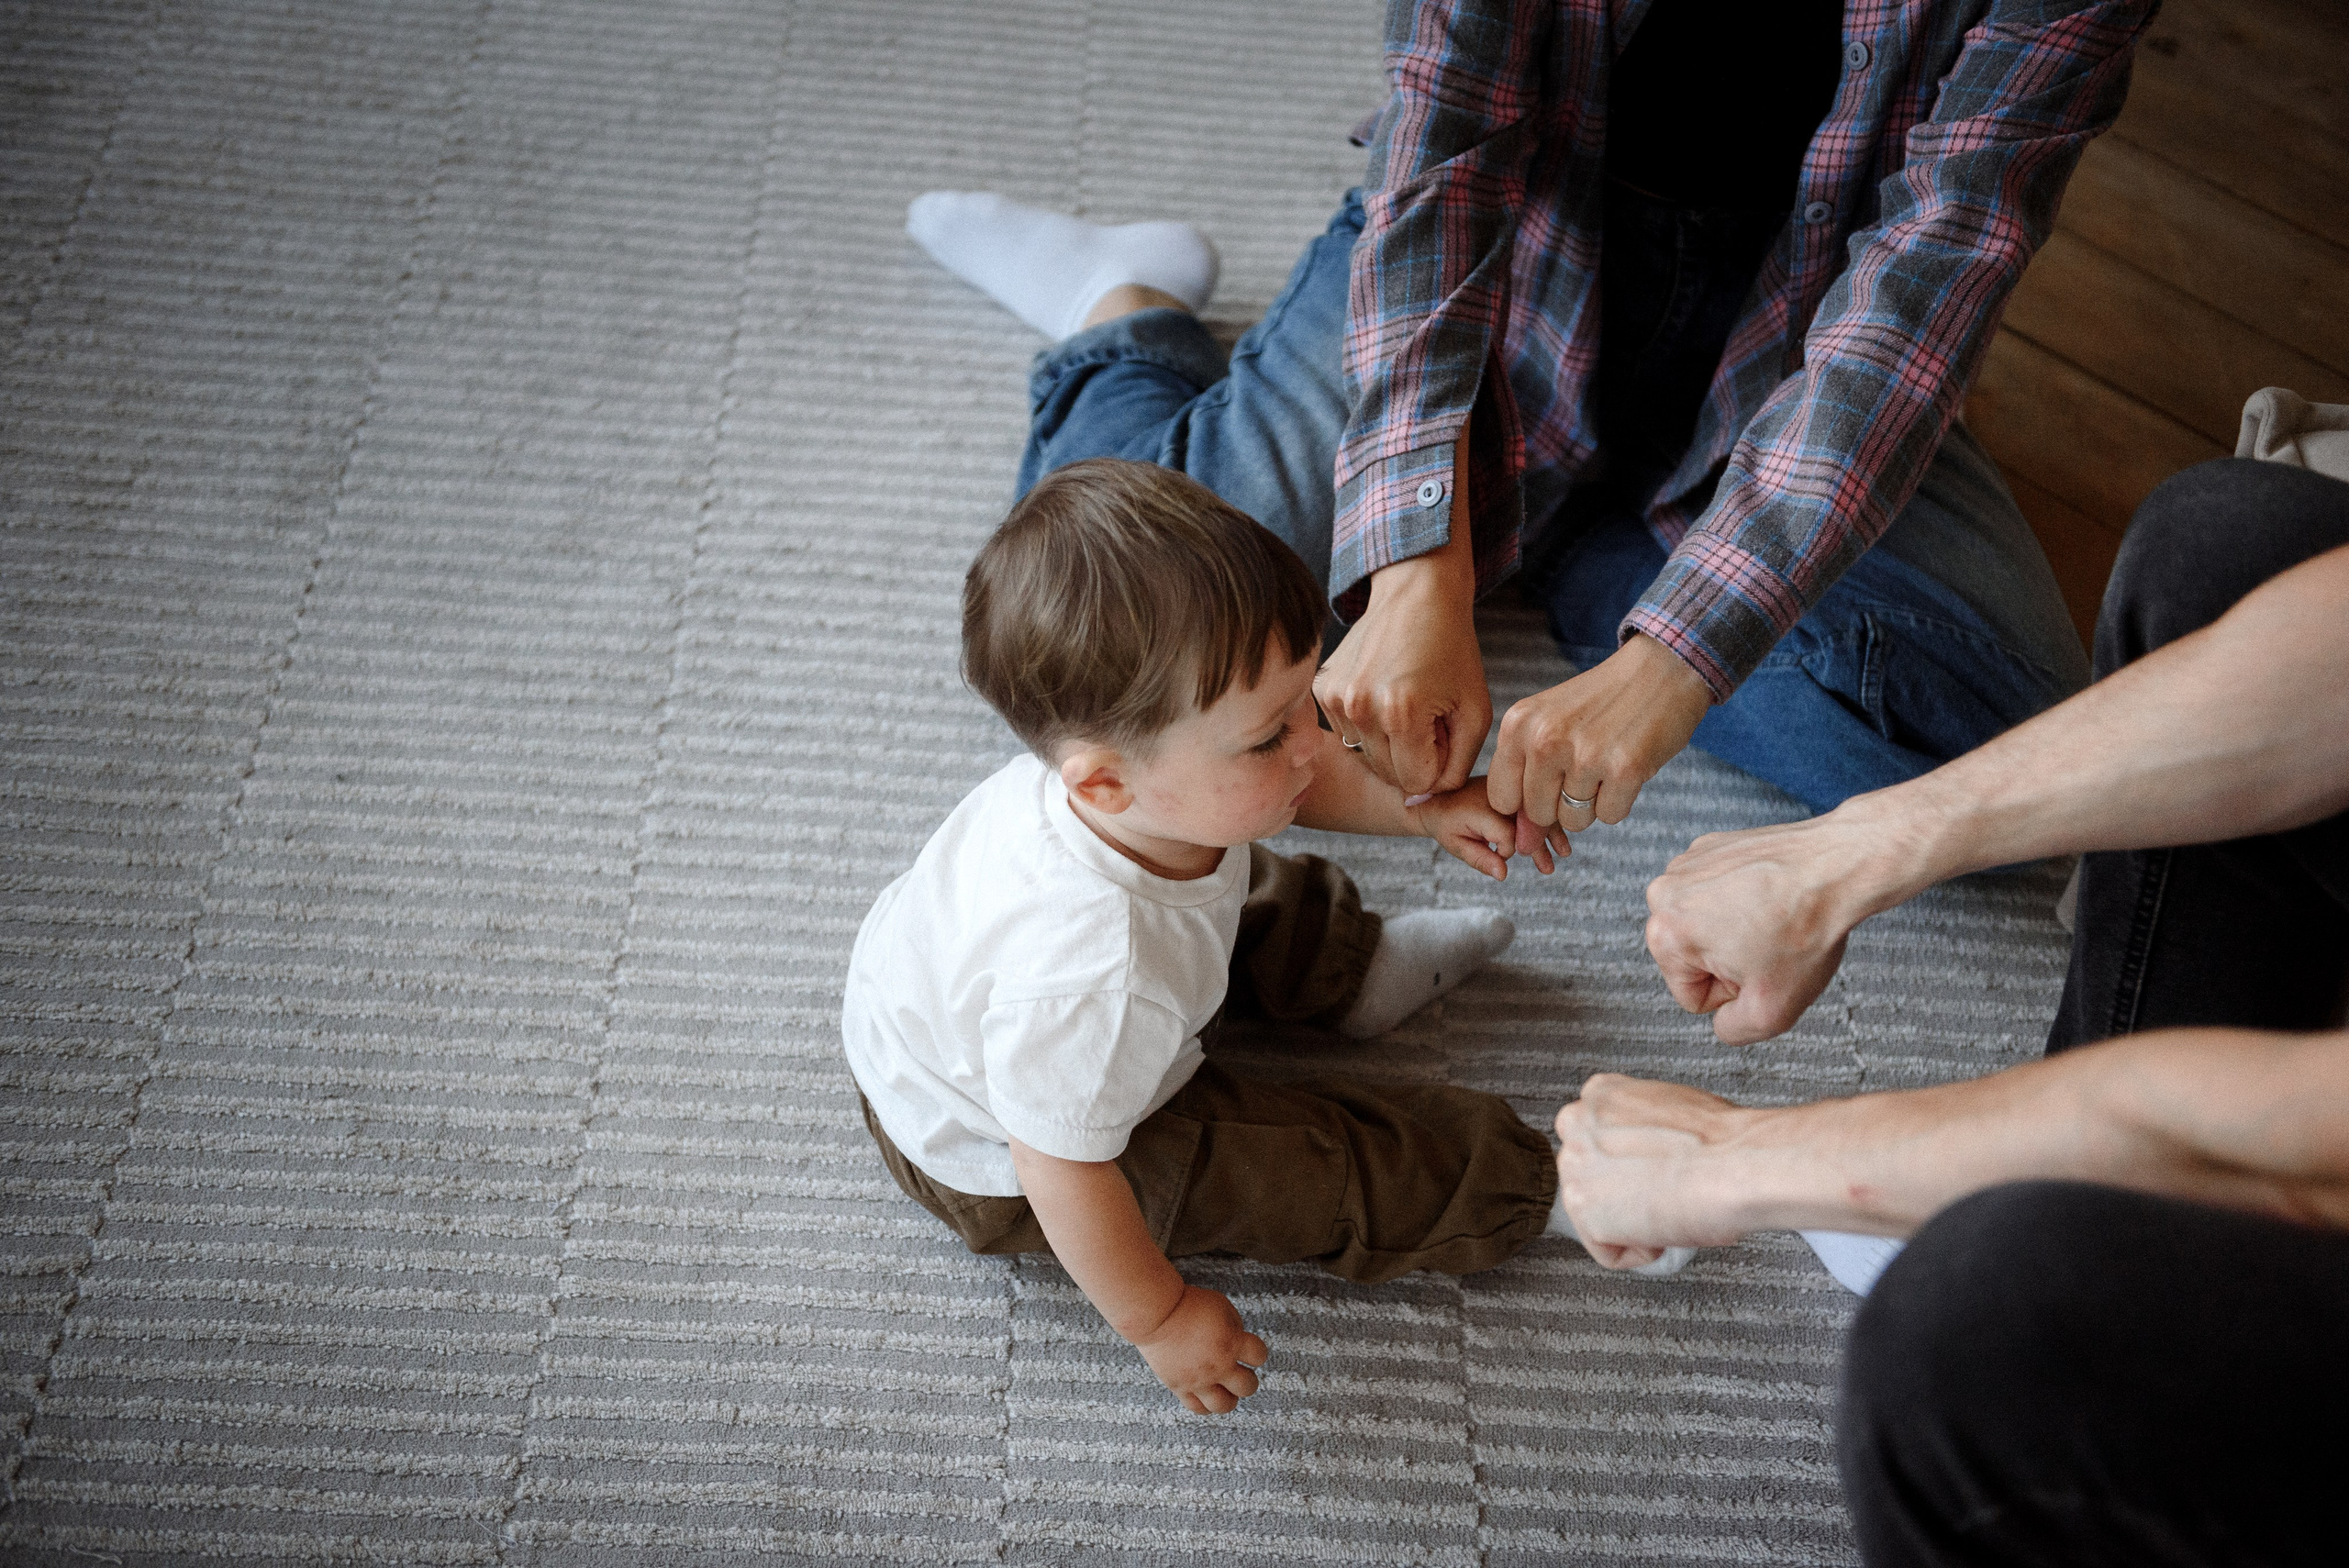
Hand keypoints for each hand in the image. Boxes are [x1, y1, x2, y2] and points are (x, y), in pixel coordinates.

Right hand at [1131, 1285, 1268, 1414]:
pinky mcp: (1179, 1387)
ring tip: (1224, 1388)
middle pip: (1247, 1387)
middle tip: (1238, 1371)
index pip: (1259, 1356)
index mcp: (1232, 1342)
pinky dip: (1206, 1405)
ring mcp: (1198, 1380)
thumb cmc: (1188, 1304)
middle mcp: (1218, 1366)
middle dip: (1247, 1378)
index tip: (1248, 1350)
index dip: (1257, 1353)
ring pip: (1224, 1406)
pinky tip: (1207, 1395)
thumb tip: (1240, 1343)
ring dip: (1230, 1398)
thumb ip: (1235, 1327)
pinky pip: (1198, 1408)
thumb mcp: (1221, 1306)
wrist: (1155, 1314)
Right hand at [1315, 556, 1490, 800]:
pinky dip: (1367, 722)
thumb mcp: (1475, 710)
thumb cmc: (1452, 651)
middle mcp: (1360, 708)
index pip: (1415, 783)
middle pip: (1388, 774)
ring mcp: (1335, 698)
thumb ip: (1457, 764)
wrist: (1416, 594)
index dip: (1436, 764)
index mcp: (1401, 714)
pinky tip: (1381, 691)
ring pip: (1366, 755)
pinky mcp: (1322, 688)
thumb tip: (1425, 797)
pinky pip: (1347, 732)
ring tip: (1404, 702)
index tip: (1444, 732)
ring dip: (1388, 740)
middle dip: (1412, 756)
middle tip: (1427, 717)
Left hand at [1408, 777, 1571, 878]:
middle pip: (1529, 824)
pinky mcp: (1514, 788)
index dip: (1507, 852)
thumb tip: (1504, 876)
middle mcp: (1500, 797)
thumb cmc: (1447, 825)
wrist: (1437, 798)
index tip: (1496, 854)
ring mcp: (1509, 790)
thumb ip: (1481, 860)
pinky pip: (1534, 806)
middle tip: (1548, 870)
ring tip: (1564, 854)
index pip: (1510, 837)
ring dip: (1551, 835)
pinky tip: (1558, 839)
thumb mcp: (1457, 846)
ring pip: (1537, 814)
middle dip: (1540, 848)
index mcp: (1486, 810)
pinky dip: (1545, 822)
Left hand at [1488, 633, 1710, 832]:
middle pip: (1538, 814)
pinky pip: (1610, 817)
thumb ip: (1526, 780)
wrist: (1662, 669)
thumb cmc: (1599, 703)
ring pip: (1574, 821)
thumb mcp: (1549, 724)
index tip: (1547, 782)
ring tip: (1605, 762)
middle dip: (1560, 802)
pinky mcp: (1626, 769)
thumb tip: (1520, 847)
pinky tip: (1626, 765)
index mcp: (1518, 725)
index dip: (1524, 801)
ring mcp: (1586, 755)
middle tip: (1585, 765)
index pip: (1502, 798)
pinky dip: (1620, 800)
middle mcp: (1546, 739)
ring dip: (1592, 802)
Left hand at [1553, 1074, 1752, 1268]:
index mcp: (1600, 1092)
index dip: (1631, 1164)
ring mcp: (1573, 1164)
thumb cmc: (1722, 1141)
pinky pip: (1607, 1250)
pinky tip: (1666, 1227)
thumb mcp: (1673, 1105)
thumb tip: (1649, 1150)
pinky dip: (1641, 1252)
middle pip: (1589, 1175)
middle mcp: (1577, 1122)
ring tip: (1669, 1209)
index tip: (1655, 1172)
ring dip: (1632, 1223)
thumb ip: (1643, 1124)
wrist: (1735, 1164)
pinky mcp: (1582, 1207)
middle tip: (1664, 1195)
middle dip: (1623, 1194)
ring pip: (1595, 1214)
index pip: (1595, 1137)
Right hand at [1645, 804, 1918, 1044]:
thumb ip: (1733, 1030)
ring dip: (1737, 929)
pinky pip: (1720, 893)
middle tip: (1771, 945)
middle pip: (1695, 958)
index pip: (1692, 996)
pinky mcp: (1711, 846)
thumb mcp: (1771, 1012)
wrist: (1838, 868)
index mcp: (1666, 934)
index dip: (1734, 993)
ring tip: (1774, 919)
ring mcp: (1688, 864)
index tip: (1761, 967)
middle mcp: (1665, 894)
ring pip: (1706, 925)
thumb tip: (1723, 1020)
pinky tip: (1773, 896)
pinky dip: (1744, 898)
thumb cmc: (1805, 930)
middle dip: (1732, 960)